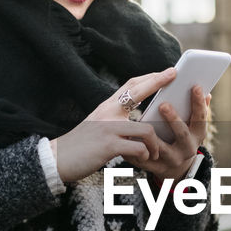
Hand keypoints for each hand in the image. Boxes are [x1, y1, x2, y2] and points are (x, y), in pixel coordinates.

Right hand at [50, 69, 174, 182]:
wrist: (56, 159)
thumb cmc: (80, 146)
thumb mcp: (97, 127)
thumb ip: (115, 121)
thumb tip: (137, 123)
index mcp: (106, 107)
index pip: (131, 85)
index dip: (150, 77)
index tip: (167, 71)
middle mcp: (107, 112)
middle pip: (138, 91)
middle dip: (158, 81)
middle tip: (174, 76)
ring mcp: (108, 128)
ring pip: (146, 129)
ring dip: (155, 144)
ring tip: (155, 153)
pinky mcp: (109, 146)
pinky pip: (139, 148)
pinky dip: (145, 155)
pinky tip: (144, 160)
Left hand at [132, 85, 210, 183]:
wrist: (174, 166)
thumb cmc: (181, 136)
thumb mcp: (192, 125)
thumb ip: (197, 110)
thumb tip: (206, 92)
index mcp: (197, 134)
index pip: (200, 118)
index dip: (199, 103)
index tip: (195, 86)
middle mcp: (188, 149)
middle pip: (182, 134)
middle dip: (173, 119)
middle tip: (163, 104)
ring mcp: (173, 160)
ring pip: (162, 149)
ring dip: (152, 137)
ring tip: (142, 124)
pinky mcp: (158, 168)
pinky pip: (145, 159)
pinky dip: (136, 150)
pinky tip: (128, 138)